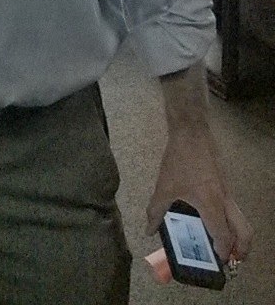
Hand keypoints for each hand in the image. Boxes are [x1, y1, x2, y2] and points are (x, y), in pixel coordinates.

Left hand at [146, 125, 252, 262]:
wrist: (192, 132)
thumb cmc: (180, 160)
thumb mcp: (164, 186)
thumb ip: (156, 210)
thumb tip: (149, 230)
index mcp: (211, 205)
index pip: (224, 236)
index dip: (223, 252)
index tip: (217, 262)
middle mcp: (225, 201)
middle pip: (244, 231)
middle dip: (242, 249)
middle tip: (231, 260)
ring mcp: (227, 192)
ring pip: (241, 219)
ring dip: (237, 235)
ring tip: (222, 244)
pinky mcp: (225, 184)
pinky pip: (233, 209)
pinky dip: (229, 221)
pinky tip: (211, 220)